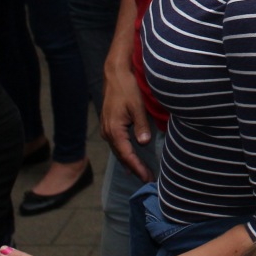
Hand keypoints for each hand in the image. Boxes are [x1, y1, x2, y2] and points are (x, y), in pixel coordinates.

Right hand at [102, 64, 154, 181]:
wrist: (115, 75)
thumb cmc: (127, 88)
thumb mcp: (137, 106)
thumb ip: (141, 125)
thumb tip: (143, 143)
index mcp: (114, 130)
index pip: (127, 154)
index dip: (137, 167)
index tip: (147, 177)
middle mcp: (107, 133)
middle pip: (122, 156)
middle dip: (135, 168)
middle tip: (148, 179)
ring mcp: (107, 129)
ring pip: (119, 151)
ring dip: (130, 162)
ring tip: (142, 173)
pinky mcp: (109, 125)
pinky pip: (118, 144)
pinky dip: (125, 153)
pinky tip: (131, 158)